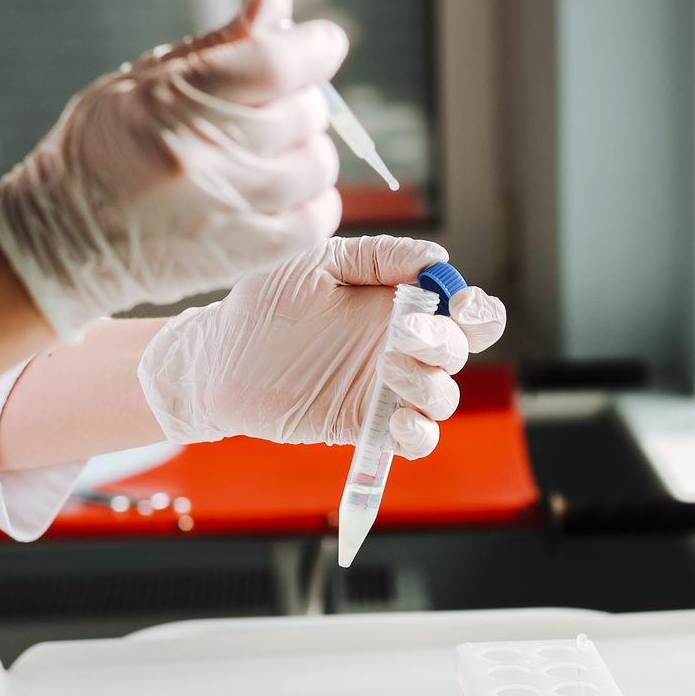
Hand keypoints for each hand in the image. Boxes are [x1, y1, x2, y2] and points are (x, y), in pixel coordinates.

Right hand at [0, 0, 346, 340]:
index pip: (275, 63)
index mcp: (173, 99)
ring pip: (316, 165)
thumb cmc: (102, 148)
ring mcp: (223, 209)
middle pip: (304, 113)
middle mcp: (200, 155)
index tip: (323, 43)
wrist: (59, 242)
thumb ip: (218, 44)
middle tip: (274, 107)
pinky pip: (316, 220)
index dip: (315, 47)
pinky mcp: (239, 255)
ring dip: (307, 152)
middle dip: (301, 101)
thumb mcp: (143, 80)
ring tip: (275, 152)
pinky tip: (283, 192)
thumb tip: (276, 0)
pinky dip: (312, 201)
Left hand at [138, 236, 506, 455]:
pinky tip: (399, 420)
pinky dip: (420, 434)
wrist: (217, 357)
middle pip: (459, 351)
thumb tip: (436, 259)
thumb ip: (378, 256)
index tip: (459, 305)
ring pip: (442, 396)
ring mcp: (385, 389)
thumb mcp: (317, 263)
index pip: (465, 312)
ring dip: (430, 384)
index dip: (477, 310)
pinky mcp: (365, 425)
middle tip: (403, 334)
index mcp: (400, 306)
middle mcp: (401, 348)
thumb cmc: (264, 305)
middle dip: (445, 342)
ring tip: (390, 368)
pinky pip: (415, 439)